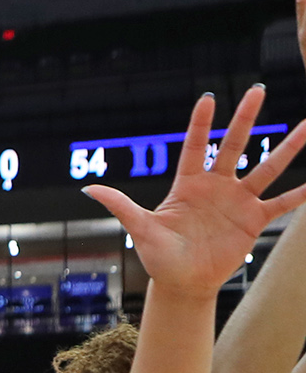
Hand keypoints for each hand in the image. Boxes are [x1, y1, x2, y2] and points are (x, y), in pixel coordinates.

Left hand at [86, 85, 305, 298]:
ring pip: (266, 168)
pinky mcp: (254, 221)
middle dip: (244, 118)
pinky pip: (281, 204)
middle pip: (234, 145)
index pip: (195, 147)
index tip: (207, 98)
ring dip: (287, 148)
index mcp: (188, 185)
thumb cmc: (159, 257)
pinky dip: (300, 194)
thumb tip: (88, 188)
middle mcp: (216, 186)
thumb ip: (122, 206)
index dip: (200, 124)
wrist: (182, 283)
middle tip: (257, 89)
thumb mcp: (141, 229)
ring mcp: (238, 201)